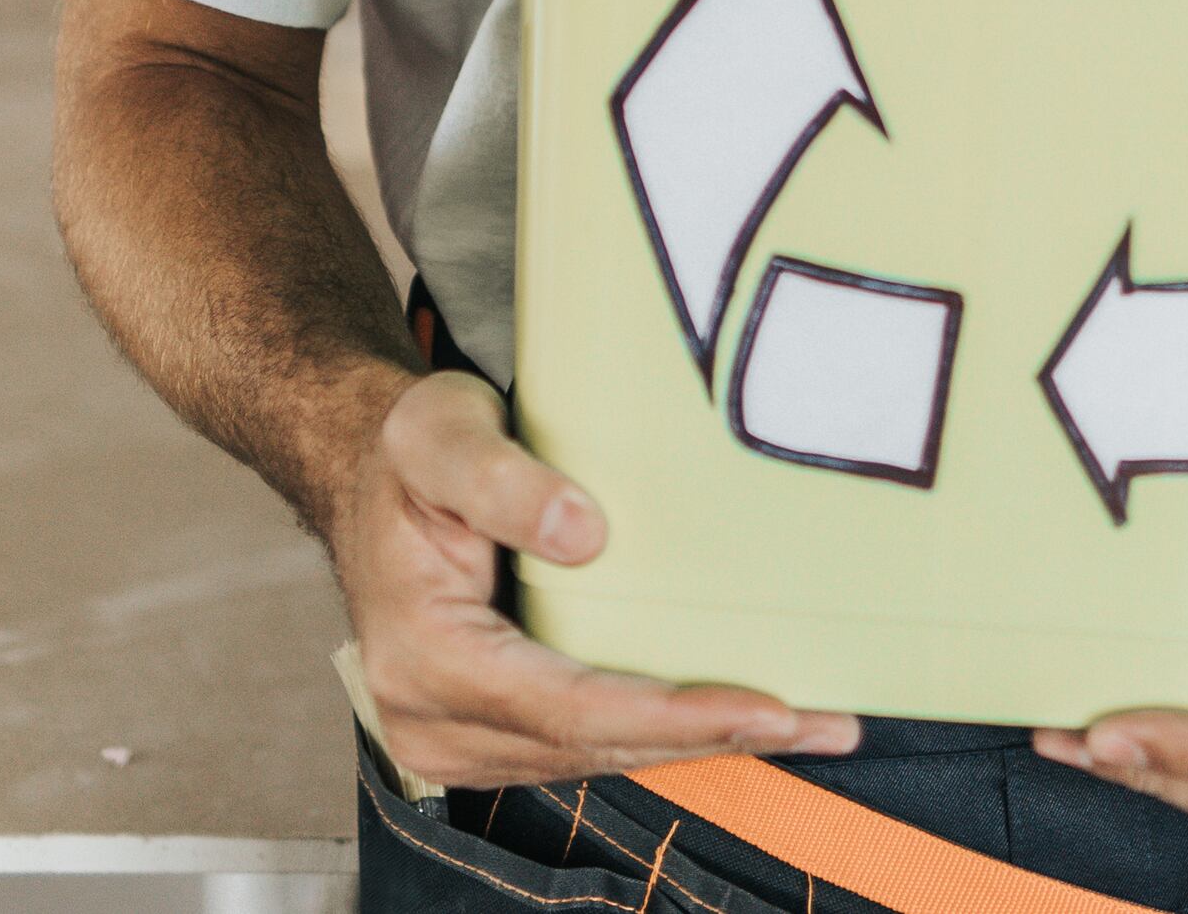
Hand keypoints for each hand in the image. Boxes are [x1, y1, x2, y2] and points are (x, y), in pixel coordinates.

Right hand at [343, 370, 860, 788]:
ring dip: (699, 742)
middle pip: (596, 745)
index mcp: (426, 657)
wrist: (363, 474)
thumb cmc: (405, 452)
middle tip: (823, 725)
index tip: (765, 709)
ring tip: (806, 725)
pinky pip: (584, 741)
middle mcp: (435, 719)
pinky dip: (659, 730)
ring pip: (597, 755)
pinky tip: (728, 712)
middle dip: (712, 738)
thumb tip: (584, 533)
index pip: (570, 706)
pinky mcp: (488, 731)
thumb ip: (502, 480)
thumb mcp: (438, 433)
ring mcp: (458, 736)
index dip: (672, 715)